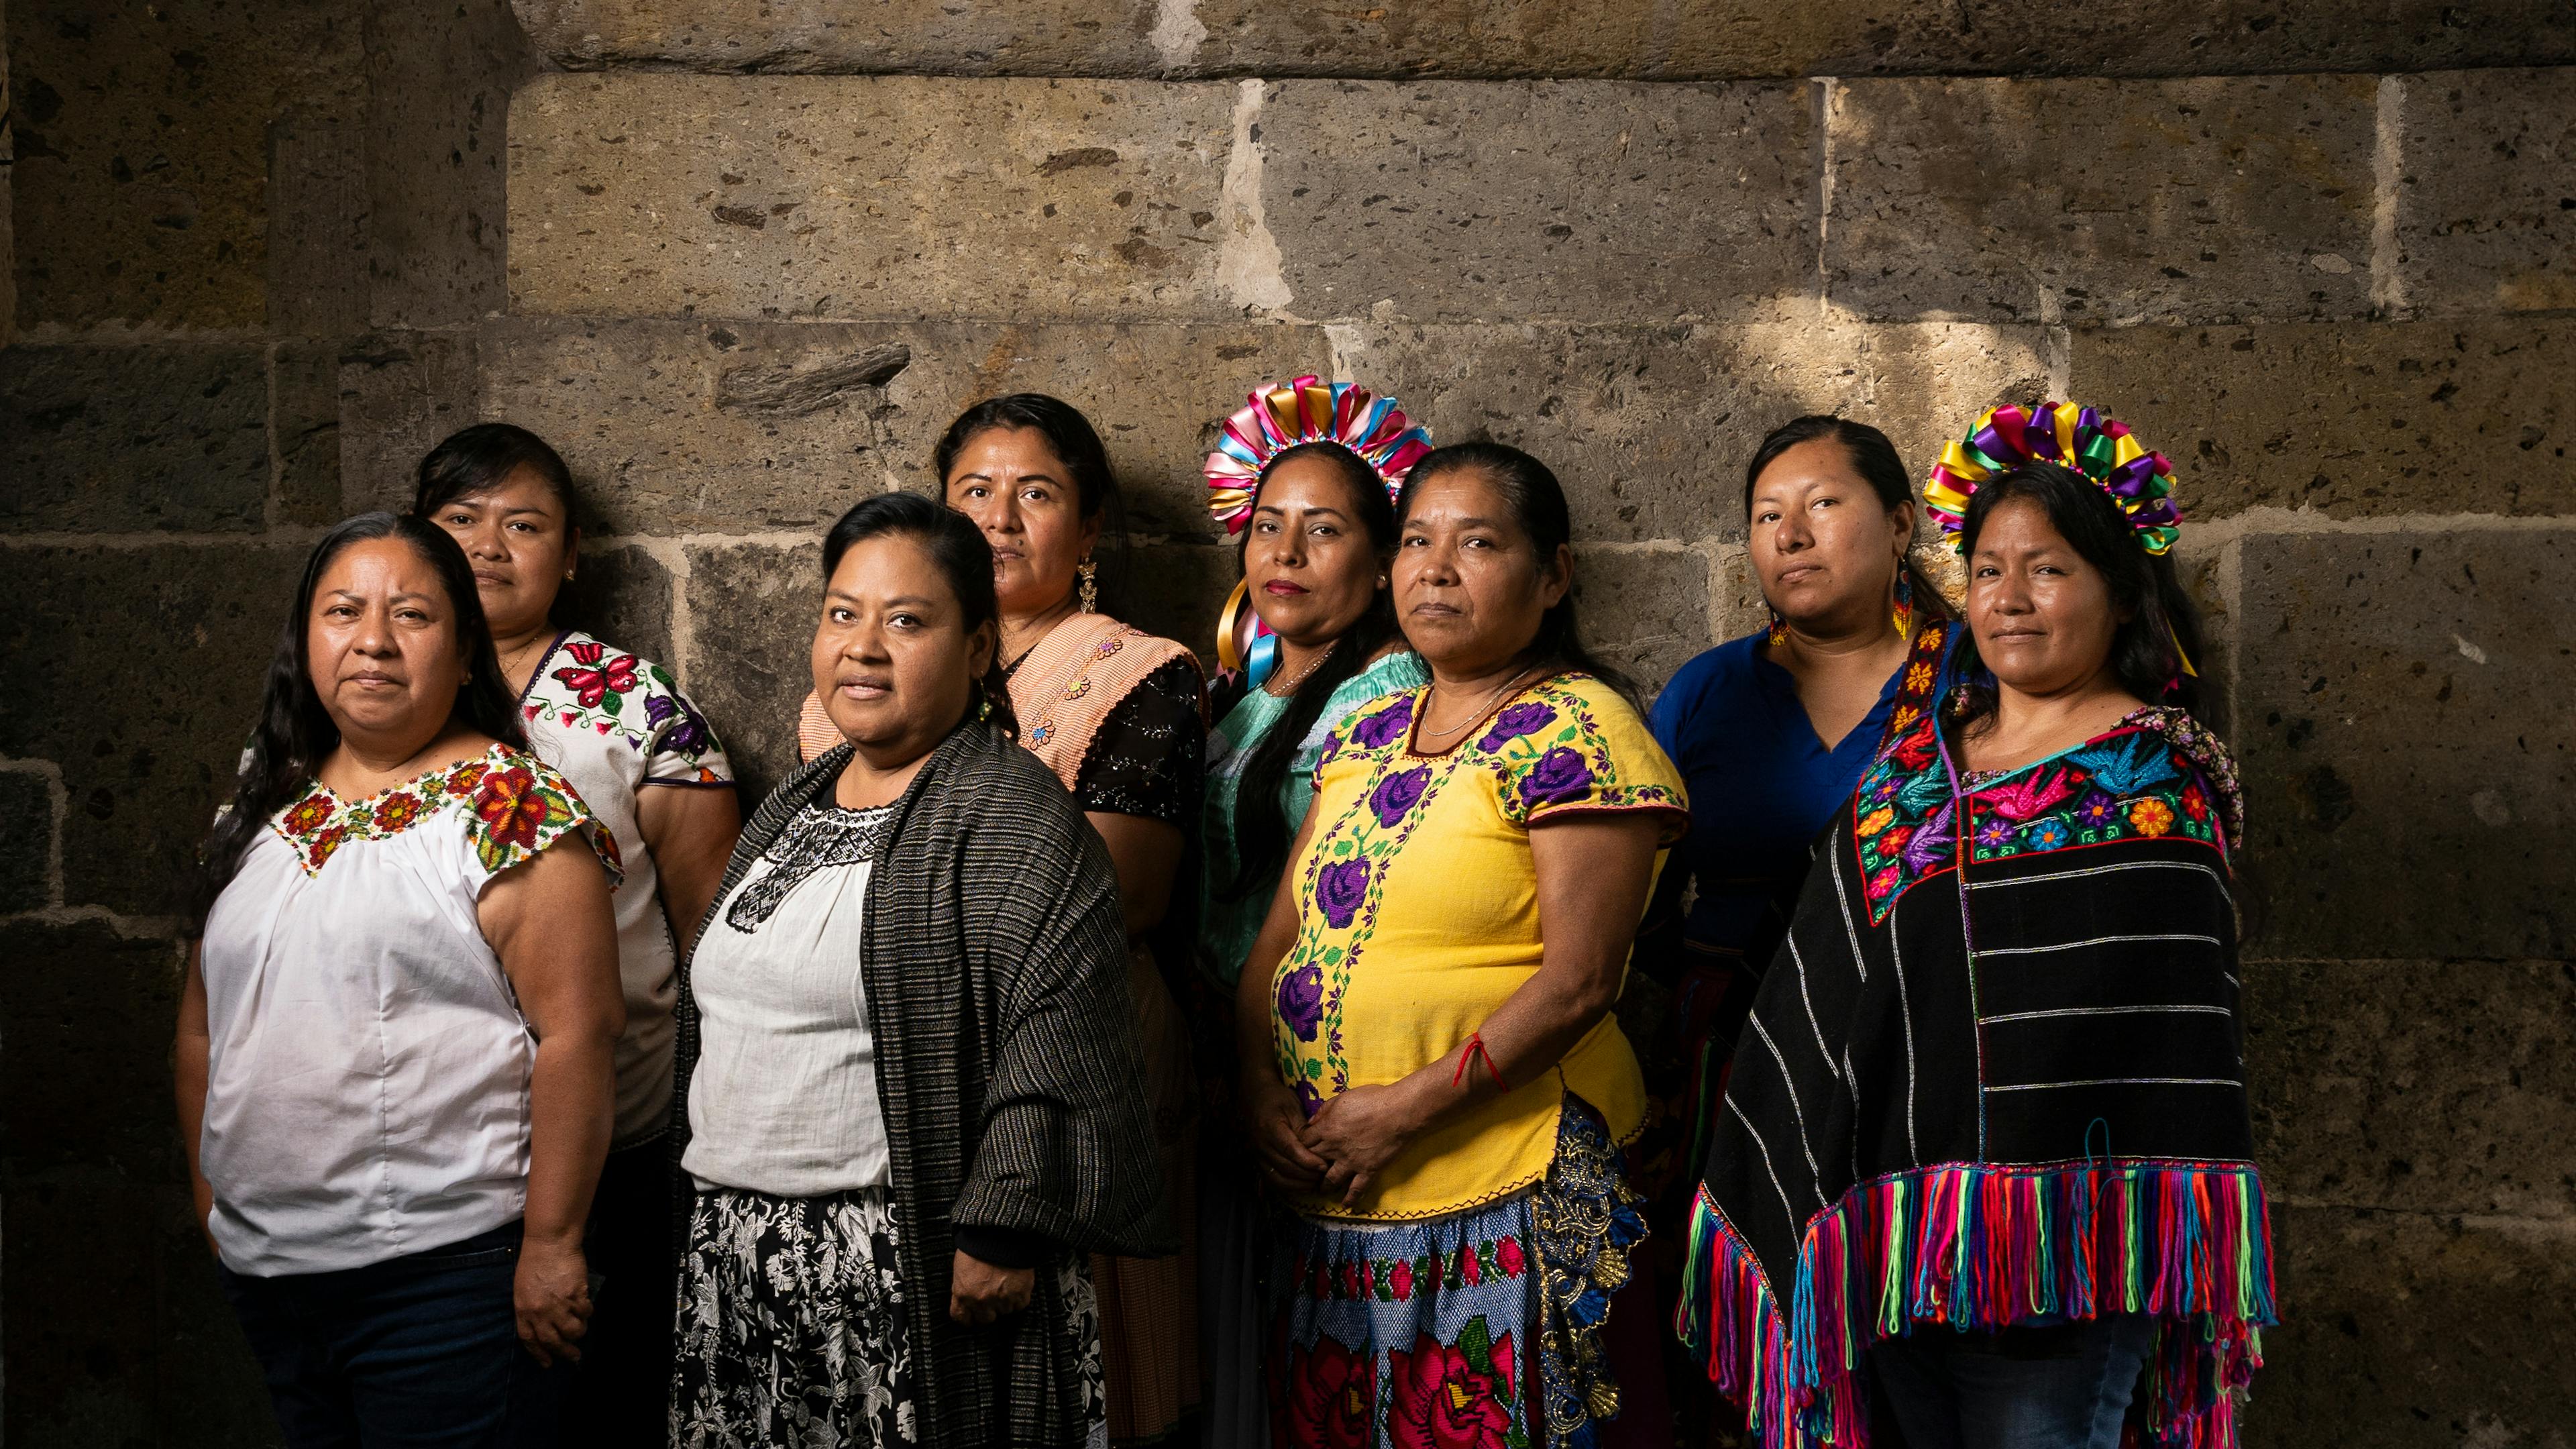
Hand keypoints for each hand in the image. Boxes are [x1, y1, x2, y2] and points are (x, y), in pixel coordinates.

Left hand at [514, 1234, 592, 1365]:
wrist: (549, 1242)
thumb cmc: (533, 1261)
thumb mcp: (522, 1289)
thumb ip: (530, 1308)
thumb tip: (543, 1325)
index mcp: (523, 1310)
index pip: (530, 1340)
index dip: (540, 1353)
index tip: (548, 1362)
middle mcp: (540, 1312)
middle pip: (553, 1341)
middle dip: (565, 1352)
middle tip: (574, 1356)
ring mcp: (559, 1304)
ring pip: (573, 1331)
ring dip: (579, 1332)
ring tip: (581, 1328)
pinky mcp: (576, 1295)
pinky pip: (585, 1313)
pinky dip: (587, 1313)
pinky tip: (586, 1308)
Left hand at [949, 1250, 1035, 1326]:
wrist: (1001, 1232)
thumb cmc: (978, 1244)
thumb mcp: (961, 1267)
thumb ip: (962, 1286)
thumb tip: (965, 1296)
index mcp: (962, 1293)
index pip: (961, 1318)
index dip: (967, 1316)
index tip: (971, 1314)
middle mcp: (981, 1300)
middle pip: (986, 1319)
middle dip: (988, 1310)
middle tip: (992, 1297)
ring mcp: (1002, 1299)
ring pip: (1005, 1312)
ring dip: (1005, 1302)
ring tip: (1006, 1285)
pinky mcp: (1020, 1293)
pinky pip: (1020, 1305)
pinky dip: (1020, 1297)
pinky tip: (1016, 1285)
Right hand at [1243, 1072, 1329, 1192]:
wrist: (1254, 1098)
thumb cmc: (1277, 1099)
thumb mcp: (1293, 1107)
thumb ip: (1304, 1129)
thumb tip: (1319, 1148)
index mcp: (1270, 1128)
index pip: (1290, 1150)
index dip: (1308, 1161)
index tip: (1324, 1166)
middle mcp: (1261, 1145)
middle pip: (1285, 1167)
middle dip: (1307, 1175)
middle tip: (1325, 1175)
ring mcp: (1257, 1156)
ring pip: (1278, 1179)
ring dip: (1299, 1185)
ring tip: (1316, 1182)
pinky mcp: (1258, 1162)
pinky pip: (1272, 1181)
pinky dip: (1288, 1188)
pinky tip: (1302, 1186)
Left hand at [1300, 1082, 1426, 1208]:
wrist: (1401, 1112)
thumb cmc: (1374, 1100)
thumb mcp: (1343, 1098)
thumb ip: (1324, 1110)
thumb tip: (1311, 1122)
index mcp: (1327, 1128)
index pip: (1304, 1141)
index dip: (1302, 1144)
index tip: (1304, 1147)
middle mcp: (1335, 1148)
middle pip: (1313, 1162)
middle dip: (1308, 1167)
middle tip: (1307, 1172)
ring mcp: (1351, 1162)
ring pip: (1330, 1180)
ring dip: (1324, 1186)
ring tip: (1321, 1190)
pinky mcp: (1368, 1170)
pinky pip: (1356, 1189)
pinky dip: (1350, 1199)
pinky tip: (1345, 1205)